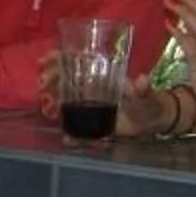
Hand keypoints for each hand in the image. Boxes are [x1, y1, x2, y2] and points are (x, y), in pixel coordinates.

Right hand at [33, 48, 169, 134]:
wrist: (153, 120)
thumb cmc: (148, 101)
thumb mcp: (146, 93)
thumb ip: (142, 88)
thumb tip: (141, 79)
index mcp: (101, 76)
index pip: (75, 62)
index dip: (58, 59)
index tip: (44, 61)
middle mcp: (91, 88)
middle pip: (64, 79)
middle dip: (50, 79)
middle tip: (42, 84)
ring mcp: (90, 106)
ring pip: (66, 100)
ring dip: (53, 101)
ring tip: (46, 106)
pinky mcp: (94, 123)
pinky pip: (77, 125)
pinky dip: (70, 132)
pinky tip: (65, 137)